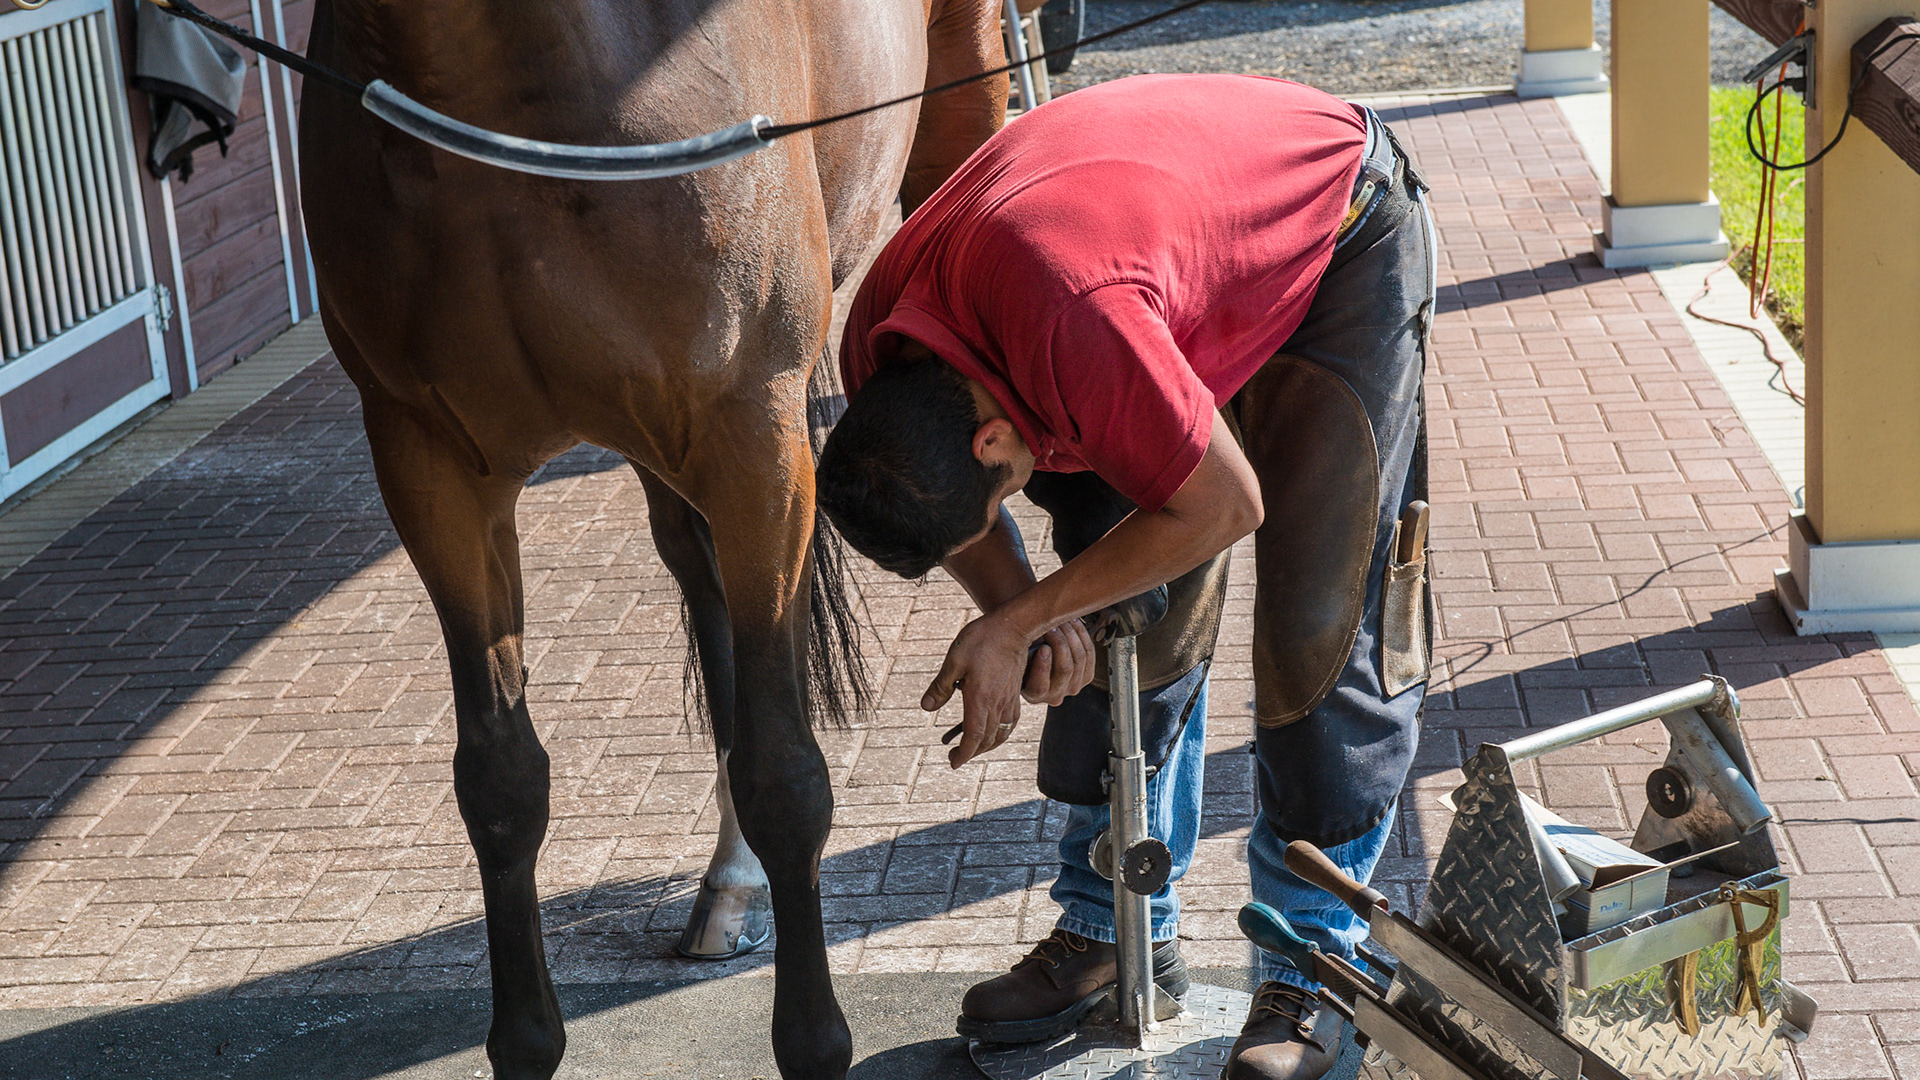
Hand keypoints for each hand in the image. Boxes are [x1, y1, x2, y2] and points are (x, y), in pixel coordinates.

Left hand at [923, 613, 1030, 768]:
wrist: (1013, 626)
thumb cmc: (981, 640)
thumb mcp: (953, 660)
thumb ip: (940, 687)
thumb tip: (926, 709)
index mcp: (980, 699)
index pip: (973, 737)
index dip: (963, 754)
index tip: (953, 762)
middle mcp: (997, 704)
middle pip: (987, 740)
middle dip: (971, 753)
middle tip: (955, 757)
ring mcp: (1009, 699)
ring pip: (1001, 734)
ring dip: (987, 746)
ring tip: (973, 748)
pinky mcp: (1015, 693)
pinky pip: (1010, 723)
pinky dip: (1000, 734)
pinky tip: (994, 731)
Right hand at [1022, 619, 1094, 705]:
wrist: (1035, 662)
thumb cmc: (1021, 656)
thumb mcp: (1017, 656)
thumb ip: (1022, 651)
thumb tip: (1036, 637)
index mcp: (1034, 694)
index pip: (1040, 686)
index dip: (1043, 666)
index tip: (1043, 647)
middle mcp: (1055, 696)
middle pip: (1065, 669)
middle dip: (1059, 642)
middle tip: (1051, 624)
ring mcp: (1074, 687)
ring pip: (1079, 658)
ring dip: (1071, 634)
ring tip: (1061, 619)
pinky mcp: (1087, 676)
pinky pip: (1089, 652)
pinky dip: (1081, 634)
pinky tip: (1073, 621)